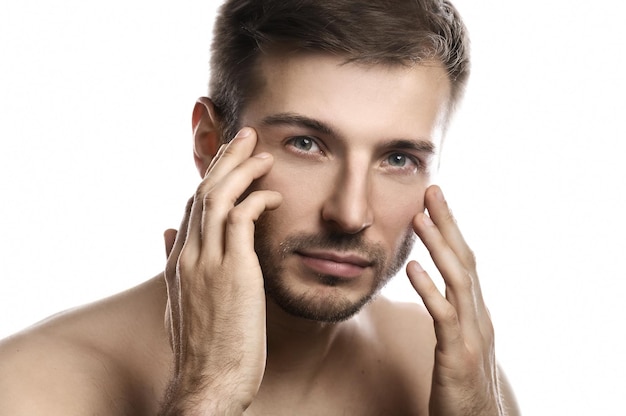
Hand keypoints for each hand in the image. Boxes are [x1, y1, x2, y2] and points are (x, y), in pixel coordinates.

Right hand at [160, 128, 281, 414]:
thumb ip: (173, 264)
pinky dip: (256, 199)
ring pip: (218, 198)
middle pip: (203, 192)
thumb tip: (166, 233)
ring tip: (261, 151)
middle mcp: (189, 256)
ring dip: (241, 169)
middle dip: (225, 160)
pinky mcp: (233, 272)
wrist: (209, 381)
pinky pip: (241, 220)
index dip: (211, 178)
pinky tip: (272, 194)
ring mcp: (208, 262)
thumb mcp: (180, 302)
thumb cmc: (204, 347)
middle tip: (245, 136)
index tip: (229, 160)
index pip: (192, 207)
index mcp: (179, 262)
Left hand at [407, 185, 504, 415]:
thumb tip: (439, 290)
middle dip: (448, 224)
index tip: (435, 201)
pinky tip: (413, 269)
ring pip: (458, 281)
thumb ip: (452, 314)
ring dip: (439, 247)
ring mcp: (472, 336)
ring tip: (420, 218)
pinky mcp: (458, 357)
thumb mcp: (459, 342)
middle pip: (465, 261)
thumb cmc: (463, 385)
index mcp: (477, 312)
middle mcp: (479, 317)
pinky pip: (444, 318)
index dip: (452, 229)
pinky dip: (430, 290)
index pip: (466, 261)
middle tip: (431, 191)